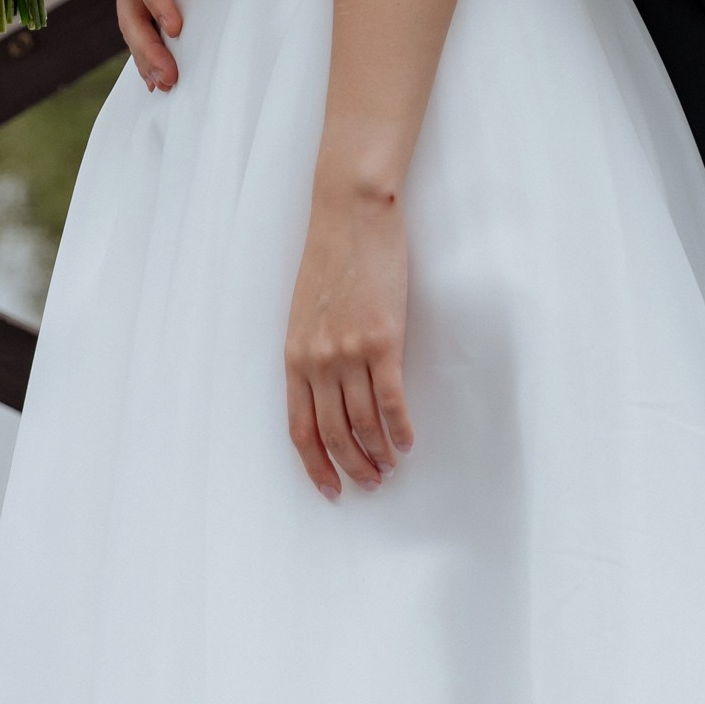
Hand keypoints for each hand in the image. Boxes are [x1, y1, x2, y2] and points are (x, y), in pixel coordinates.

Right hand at [114, 0, 204, 90]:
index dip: (159, 0)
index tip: (177, 27)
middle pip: (129, 8)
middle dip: (146, 44)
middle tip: (169, 76)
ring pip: (130, 20)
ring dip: (143, 54)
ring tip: (163, 85)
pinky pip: (136, 20)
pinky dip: (143, 48)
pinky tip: (154, 75)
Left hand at [285, 182, 412, 497]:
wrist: (351, 213)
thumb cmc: (330, 257)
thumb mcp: (305, 312)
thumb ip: (312, 353)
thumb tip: (327, 395)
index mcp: (294, 355)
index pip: (299, 429)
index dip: (315, 466)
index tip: (331, 490)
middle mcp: (317, 361)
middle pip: (333, 435)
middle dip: (353, 468)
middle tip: (372, 484)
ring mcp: (349, 352)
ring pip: (364, 425)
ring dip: (380, 454)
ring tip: (392, 465)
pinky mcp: (383, 340)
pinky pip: (392, 402)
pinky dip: (401, 429)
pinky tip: (409, 441)